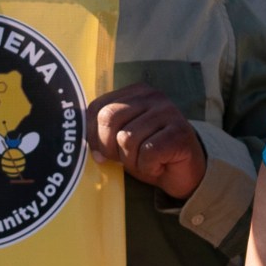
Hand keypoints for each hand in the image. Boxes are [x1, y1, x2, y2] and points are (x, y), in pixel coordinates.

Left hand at [85, 83, 208, 198]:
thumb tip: (80, 137)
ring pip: (127, 139)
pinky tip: (159, 165)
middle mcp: (153, 96)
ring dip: (132, 160)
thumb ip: (102, 131)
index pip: (97, 108)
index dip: (92, 134)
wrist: (185, 172)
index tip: (101, 152)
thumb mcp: (120, 139)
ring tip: (145, 161)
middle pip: (109, 118)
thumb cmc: (149, 154)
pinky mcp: (180, 133)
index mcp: (136, 92)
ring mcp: (169, 112)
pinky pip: (148, 152)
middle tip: (123, 159)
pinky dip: (148, 167)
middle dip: (109, 147)